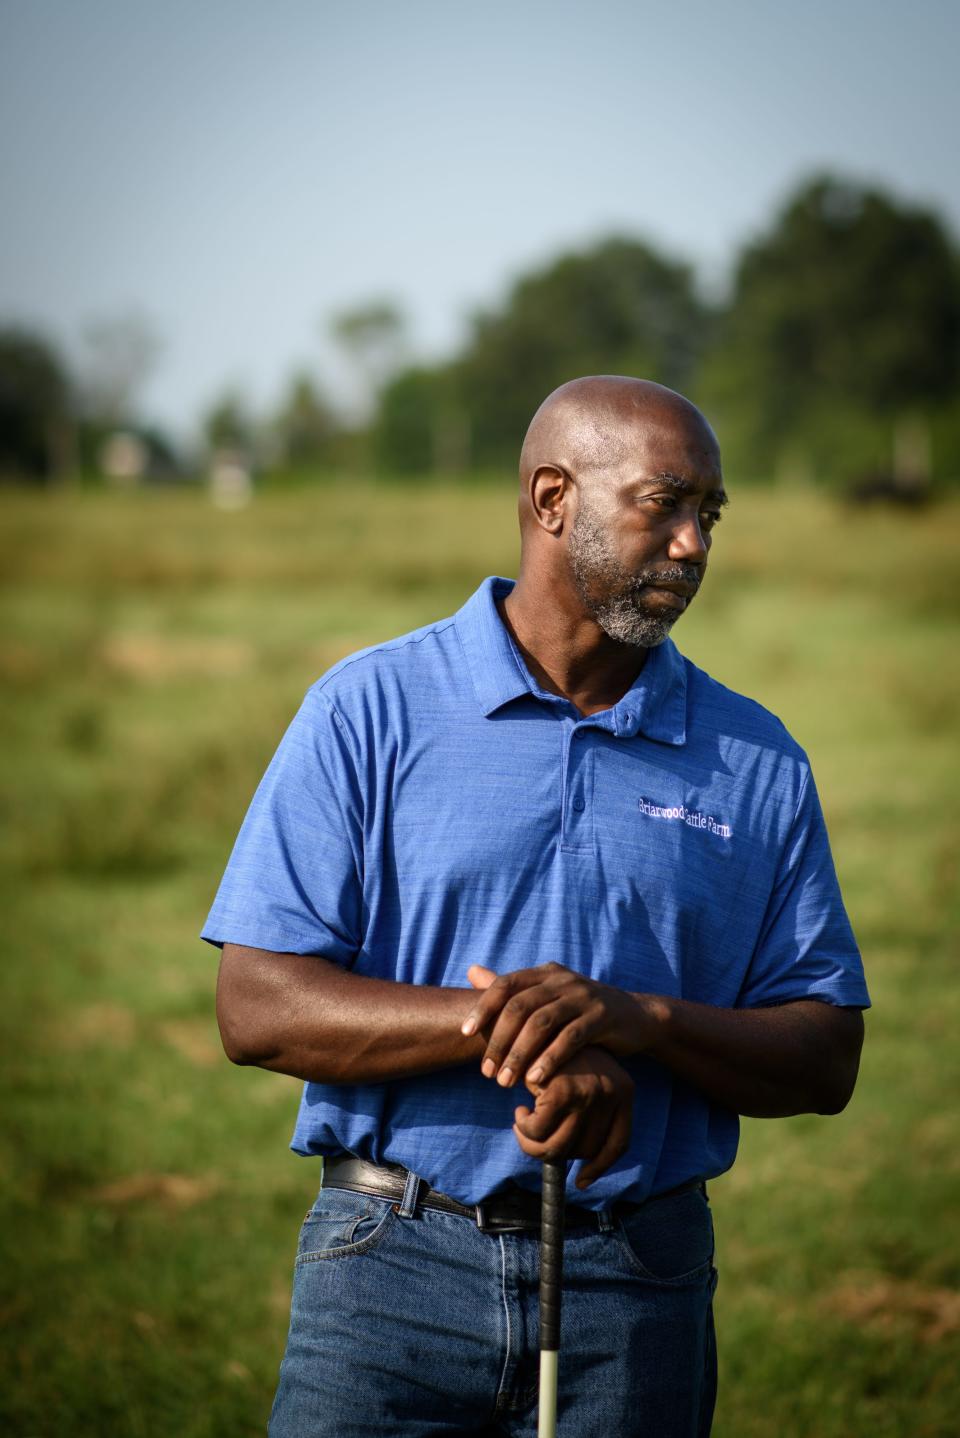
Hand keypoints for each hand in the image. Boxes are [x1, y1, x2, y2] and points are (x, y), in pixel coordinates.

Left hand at [462, 962, 653, 1088]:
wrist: (635, 1017)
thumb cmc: (581, 1011)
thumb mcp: (548, 995)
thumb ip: (512, 989)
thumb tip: (471, 970)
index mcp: (545, 973)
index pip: (506, 984)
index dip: (484, 1007)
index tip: (465, 1033)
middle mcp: (562, 980)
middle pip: (520, 1007)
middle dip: (499, 1040)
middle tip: (486, 1073)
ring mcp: (583, 996)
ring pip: (542, 1023)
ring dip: (519, 1054)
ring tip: (505, 1082)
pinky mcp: (602, 1017)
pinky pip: (571, 1038)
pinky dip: (550, 1059)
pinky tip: (536, 1080)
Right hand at [512, 1045, 633, 1189]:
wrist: (537, 1015)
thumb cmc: (559, 1056)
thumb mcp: (581, 1085)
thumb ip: (585, 1121)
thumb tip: (586, 1182)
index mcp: (624, 1091)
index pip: (619, 1144)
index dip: (599, 1167)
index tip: (581, 1182)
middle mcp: (614, 1093)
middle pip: (585, 1150)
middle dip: (553, 1152)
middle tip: (531, 1137)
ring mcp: (591, 1092)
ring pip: (559, 1147)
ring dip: (533, 1143)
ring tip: (522, 1125)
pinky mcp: (564, 1091)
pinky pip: (538, 1131)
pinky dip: (524, 1128)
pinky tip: (519, 1110)